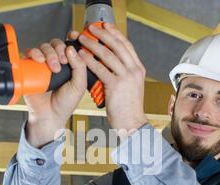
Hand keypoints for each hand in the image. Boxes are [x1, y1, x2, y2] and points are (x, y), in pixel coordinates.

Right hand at [23, 31, 86, 147]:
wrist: (50, 116)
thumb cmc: (65, 103)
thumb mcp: (79, 85)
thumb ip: (80, 67)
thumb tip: (72, 49)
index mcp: (69, 64)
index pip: (69, 45)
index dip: (71, 38)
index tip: (74, 37)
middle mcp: (55, 61)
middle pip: (56, 43)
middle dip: (59, 50)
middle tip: (62, 62)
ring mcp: (42, 64)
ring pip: (43, 47)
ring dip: (49, 53)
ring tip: (53, 68)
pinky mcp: (29, 68)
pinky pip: (28, 54)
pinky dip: (33, 53)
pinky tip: (39, 61)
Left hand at [77, 23, 147, 138]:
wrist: (131, 124)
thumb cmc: (128, 108)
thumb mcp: (131, 87)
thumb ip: (123, 74)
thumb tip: (111, 63)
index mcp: (138, 69)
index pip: (127, 45)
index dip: (115, 33)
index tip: (105, 25)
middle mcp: (134, 70)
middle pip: (117, 45)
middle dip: (102, 34)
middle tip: (91, 28)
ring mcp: (126, 77)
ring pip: (107, 54)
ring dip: (93, 44)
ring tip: (82, 39)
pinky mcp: (115, 85)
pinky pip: (100, 69)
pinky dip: (89, 60)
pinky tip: (81, 56)